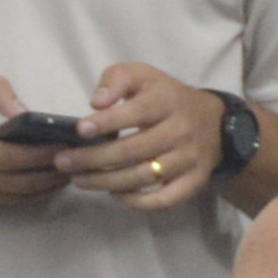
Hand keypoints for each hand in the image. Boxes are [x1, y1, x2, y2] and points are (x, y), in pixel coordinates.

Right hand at [0, 71, 67, 211]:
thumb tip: (26, 113)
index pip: (10, 158)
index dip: (41, 156)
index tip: (66, 147)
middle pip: (16, 184)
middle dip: (49, 175)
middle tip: (76, 162)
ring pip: (11, 198)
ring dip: (42, 189)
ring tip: (67, 174)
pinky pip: (0, 201)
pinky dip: (25, 194)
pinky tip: (43, 182)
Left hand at [62, 64, 226, 213]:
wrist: (214, 122)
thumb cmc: (166, 97)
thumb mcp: (143, 76)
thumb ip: (116, 79)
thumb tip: (97, 102)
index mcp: (167, 100)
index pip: (136, 112)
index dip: (107, 123)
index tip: (80, 130)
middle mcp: (181, 130)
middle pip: (133, 150)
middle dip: (93, 159)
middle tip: (64, 162)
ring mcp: (189, 159)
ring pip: (143, 176)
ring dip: (106, 182)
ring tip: (78, 180)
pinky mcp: (194, 182)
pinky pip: (164, 200)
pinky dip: (137, 202)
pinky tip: (114, 195)